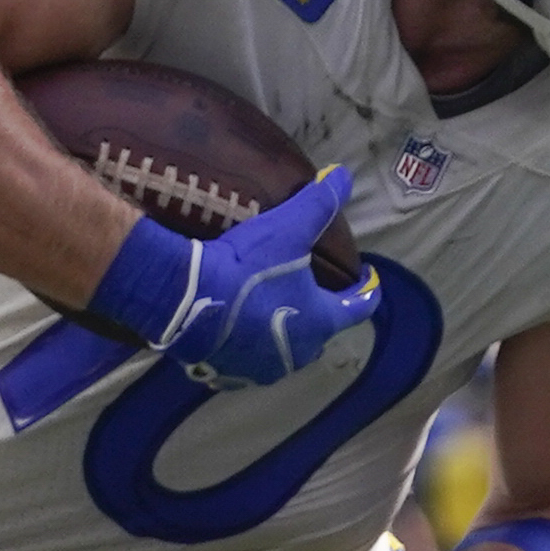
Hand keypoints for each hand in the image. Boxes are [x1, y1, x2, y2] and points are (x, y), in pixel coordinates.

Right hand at [161, 169, 379, 390]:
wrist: (183, 299)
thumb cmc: (247, 268)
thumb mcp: (289, 227)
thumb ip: (321, 203)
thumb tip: (343, 175)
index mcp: (320, 321)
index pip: (358, 308)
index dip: (366, 290)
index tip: (366, 277)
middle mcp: (297, 353)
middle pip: (320, 333)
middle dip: (320, 314)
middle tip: (312, 292)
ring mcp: (261, 369)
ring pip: (283, 352)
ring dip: (283, 333)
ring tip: (273, 311)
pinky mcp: (228, 374)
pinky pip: (246, 363)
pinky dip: (247, 349)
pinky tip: (237, 332)